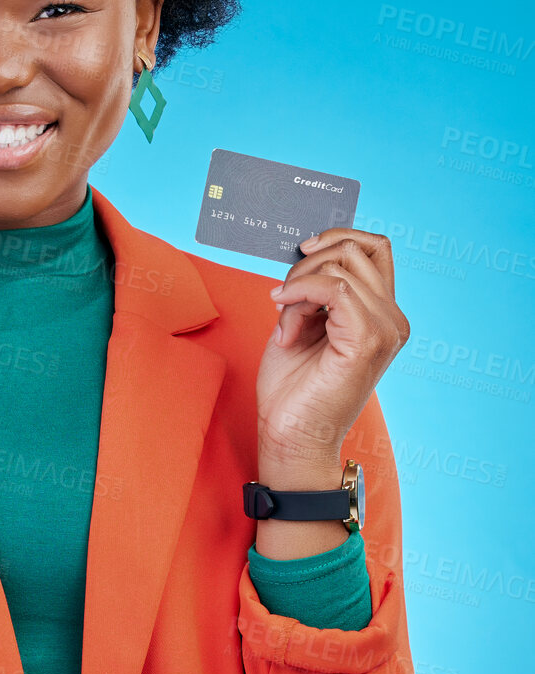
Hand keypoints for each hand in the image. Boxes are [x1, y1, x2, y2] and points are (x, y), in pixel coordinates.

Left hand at [256, 225, 409, 485]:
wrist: (291, 436)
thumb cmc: (293, 389)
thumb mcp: (301, 324)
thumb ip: (313, 292)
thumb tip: (308, 256)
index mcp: (380, 314)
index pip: (375, 249)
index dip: (337, 237)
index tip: (302, 251)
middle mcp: (392, 320)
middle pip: (357, 250)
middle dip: (308, 265)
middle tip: (283, 298)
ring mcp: (385, 331)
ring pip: (340, 269)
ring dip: (298, 288)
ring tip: (285, 324)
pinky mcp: (367, 341)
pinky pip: (334, 289)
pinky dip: (299, 293)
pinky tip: (282, 316)